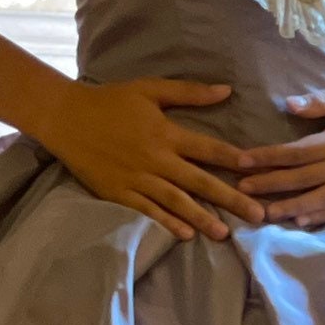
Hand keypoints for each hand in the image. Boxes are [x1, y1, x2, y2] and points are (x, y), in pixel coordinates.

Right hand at [41, 78, 266, 239]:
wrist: (66, 118)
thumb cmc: (111, 101)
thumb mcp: (150, 89)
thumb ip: (189, 92)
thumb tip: (226, 90)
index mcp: (166, 133)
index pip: (208, 148)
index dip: (234, 159)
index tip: (257, 169)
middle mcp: (156, 159)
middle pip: (200, 181)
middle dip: (231, 199)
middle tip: (258, 214)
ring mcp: (137, 179)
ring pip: (176, 201)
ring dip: (203, 218)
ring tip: (225, 233)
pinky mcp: (118, 192)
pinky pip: (147, 211)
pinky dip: (166, 222)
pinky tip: (185, 235)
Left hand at [236, 86, 324, 226]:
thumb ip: (323, 100)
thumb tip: (288, 104)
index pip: (300, 151)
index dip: (269, 157)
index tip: (243, 160)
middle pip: (305, 178)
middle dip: (272, 184)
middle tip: (241, 189)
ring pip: (322, 200)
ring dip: (292, 208)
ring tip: (265, 213)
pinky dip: (320, 217)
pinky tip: (299, 221)